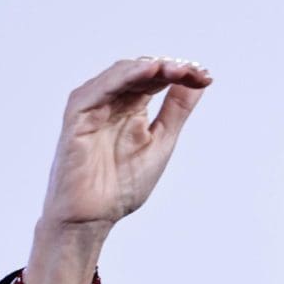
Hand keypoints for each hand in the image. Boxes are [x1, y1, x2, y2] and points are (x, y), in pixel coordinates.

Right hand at [24, 57, 211, 283]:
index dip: (182, 73)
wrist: (94, 216)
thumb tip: (199, 81)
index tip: (206, 76)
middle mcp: (112, 101)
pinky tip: (147, 72)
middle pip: (143, 72)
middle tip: (196, 71)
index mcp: (132, 107)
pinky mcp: (77, 115)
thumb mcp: (162, 140)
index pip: (158, 79)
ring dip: (151, 68)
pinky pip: (99, 89)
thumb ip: (176, 110)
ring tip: (177, 68)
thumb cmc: (123, 184)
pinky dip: (124, 77)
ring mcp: (94, 105)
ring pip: (122, 74)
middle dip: (171, 68)